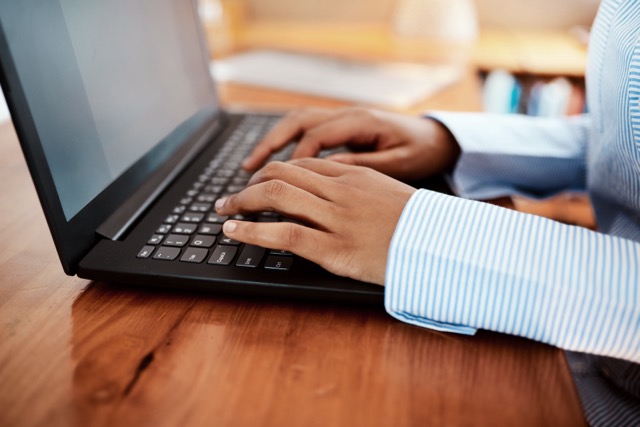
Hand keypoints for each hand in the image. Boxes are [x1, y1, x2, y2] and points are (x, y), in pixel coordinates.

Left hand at [215, 158, 416, 284]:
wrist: (446, 245)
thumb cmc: (419, 225)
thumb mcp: (387, 194)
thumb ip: (356, 189)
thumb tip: (329, 193)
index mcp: (353, 176)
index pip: (299, 165)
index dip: (269, 173)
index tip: (254, 183)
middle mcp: (340, 190)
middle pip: (280, 175)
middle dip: (247, 185)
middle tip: (228, 199)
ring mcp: (336, 218)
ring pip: (275, 197)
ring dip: (241, 202)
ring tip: (223, 211)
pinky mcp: (335, 249)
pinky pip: (284, 234)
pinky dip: (252, 231)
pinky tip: (234, 233)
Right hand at [242, 107, 459, 181]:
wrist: (440, 138)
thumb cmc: (422, 151)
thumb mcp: (400, 164)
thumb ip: (364, 167)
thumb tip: (326, 173)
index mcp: (361, 121)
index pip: (315, 137)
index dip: (293, 161)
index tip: (275, 185)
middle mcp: (348, 115)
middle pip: (298, 122)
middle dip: (269, 145)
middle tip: (248, 170)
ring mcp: (344, 119)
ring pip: (299, 124)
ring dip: (274, 142)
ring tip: (252, 166)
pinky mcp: (343, 128)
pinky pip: (308, 131)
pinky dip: (288, 145)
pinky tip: (278, 165)